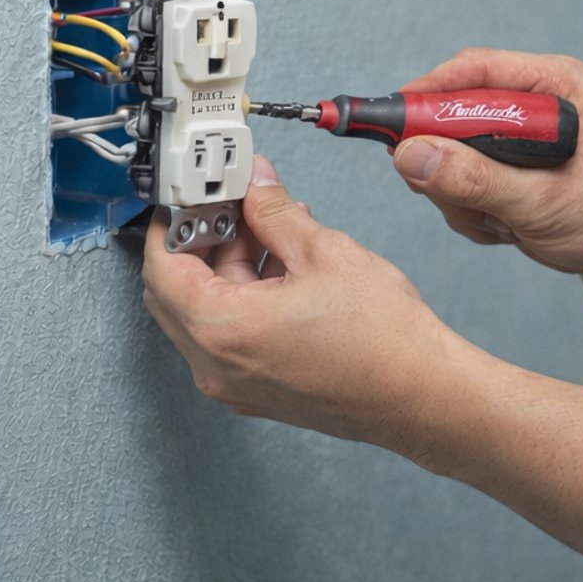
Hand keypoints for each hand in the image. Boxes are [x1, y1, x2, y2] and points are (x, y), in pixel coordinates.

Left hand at [141, 155, 465, 453]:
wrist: (421, 393)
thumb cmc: (383, 341)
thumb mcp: (324, 252)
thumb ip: (276, 212)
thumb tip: (257, 188)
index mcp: (222, 330)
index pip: (161, 266)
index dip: (173, 222)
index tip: (192, 196)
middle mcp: (216, 366)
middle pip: (176, 292)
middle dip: (200, 243)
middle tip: (232, 208)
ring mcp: (235, 384)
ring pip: (206, 313)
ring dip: (227, 268)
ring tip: (273, 232)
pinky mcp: (258, 390)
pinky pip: (230, 337)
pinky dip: (244, 299)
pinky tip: (284, 269)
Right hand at [390, 48, 582, 275]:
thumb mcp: (547, 206)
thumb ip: (480, 182)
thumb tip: (414, 156)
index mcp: (558, 86)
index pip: (477, 69)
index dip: (428, 93)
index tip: (392, 127)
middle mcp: (532, 100)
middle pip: (451, 112)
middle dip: (446, 164)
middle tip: (457, 201)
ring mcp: (513, 133)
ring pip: (446, 153)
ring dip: (461, 199)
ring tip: (506, 225)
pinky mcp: (501, 162)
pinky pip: (455, 182)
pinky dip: (471, 213)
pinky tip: (507, 229)